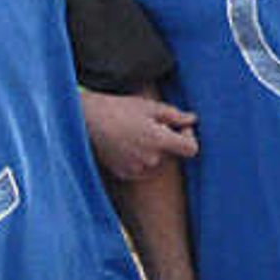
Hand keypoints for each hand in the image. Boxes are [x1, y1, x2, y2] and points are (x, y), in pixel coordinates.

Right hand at [81, 89, 199, 179]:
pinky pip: (143, 169)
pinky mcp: (125, 174)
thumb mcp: (150, 106)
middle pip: (173, 155)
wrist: (87, 120)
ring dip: (154, 151)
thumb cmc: (119, 109)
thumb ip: (175, 115)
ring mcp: (138, 169)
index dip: (189, 137)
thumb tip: (192, 119)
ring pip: (158, 163)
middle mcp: (151, 158)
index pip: (191, 149)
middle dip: (168, 141)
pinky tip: (127, 145)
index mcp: (160, 140)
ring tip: (136, 134)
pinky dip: (141, 159)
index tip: (180, 127)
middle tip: (150, 125)